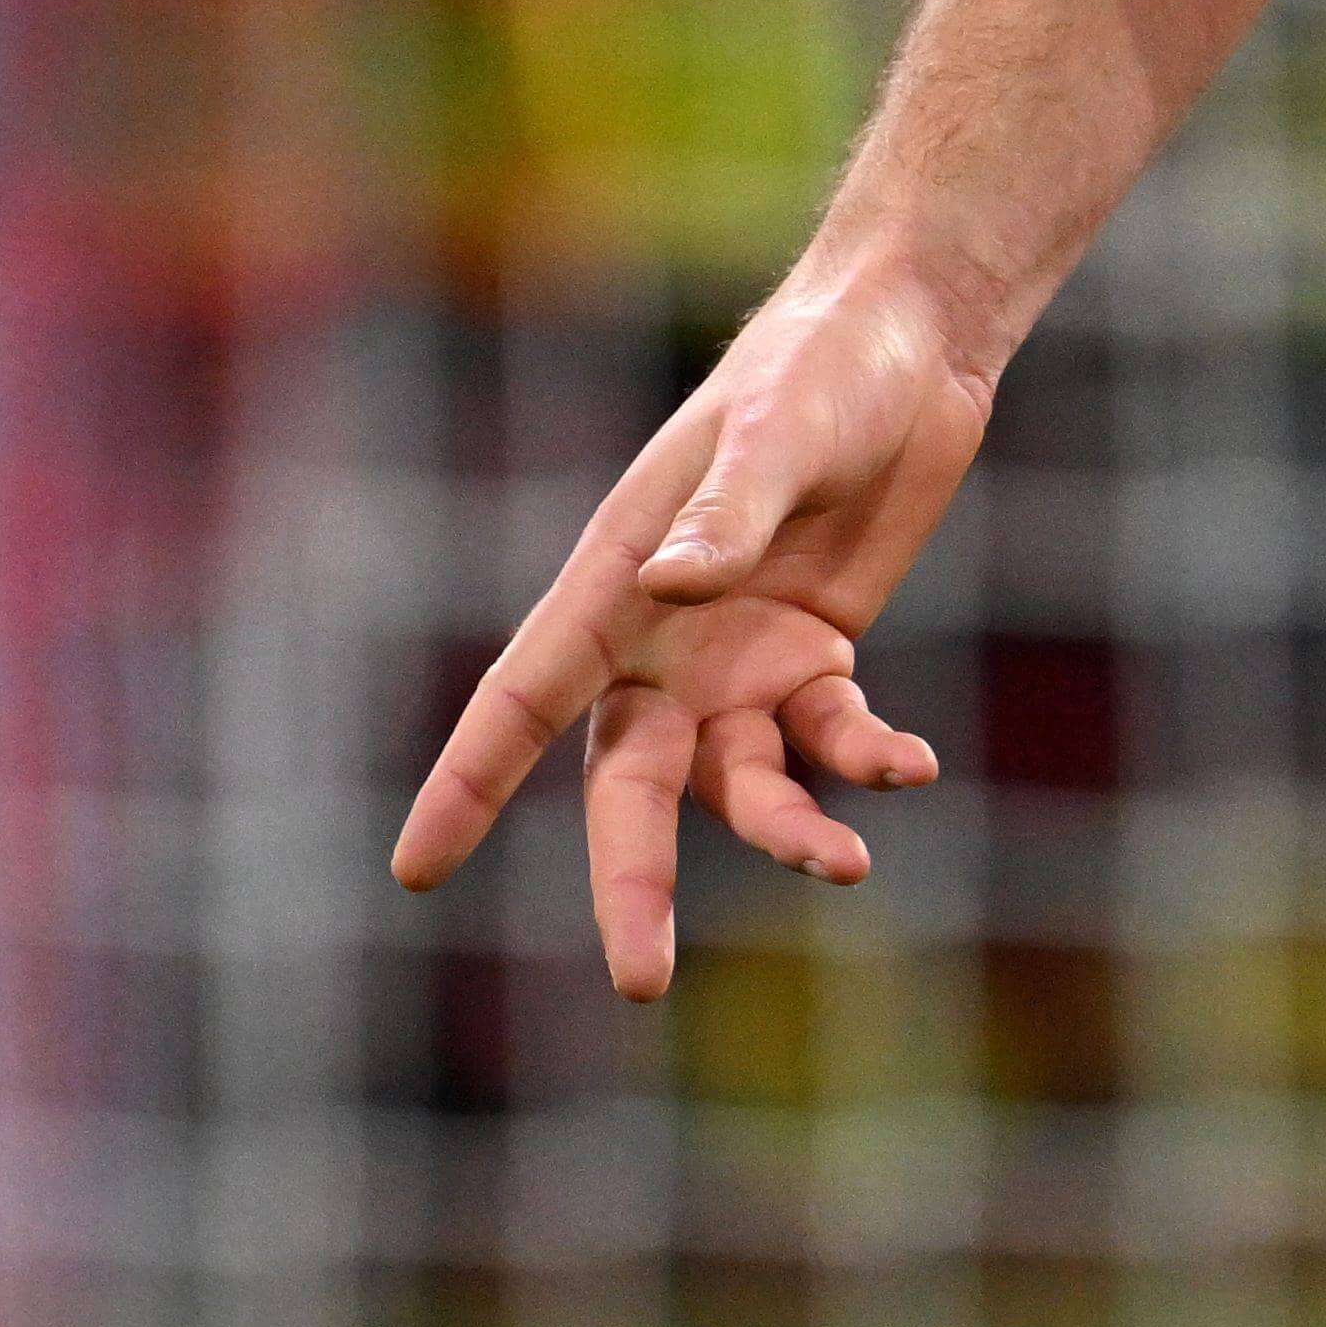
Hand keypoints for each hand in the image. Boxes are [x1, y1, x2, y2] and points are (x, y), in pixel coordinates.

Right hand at [391, 270, 996, 996]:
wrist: (904, 342)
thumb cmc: (817, 371)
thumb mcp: (775, 434)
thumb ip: (726, 517)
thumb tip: (670, 588)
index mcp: (614, 585)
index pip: (522, 698)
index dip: (469, 783)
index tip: (417, 870)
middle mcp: (662, 642)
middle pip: (629, 787)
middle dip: (632, 885)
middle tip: (641, 984)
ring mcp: (738, 658)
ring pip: (738, 783)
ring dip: (785, 828)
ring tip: (843, 860)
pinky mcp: (816, 656)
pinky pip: (827, 737)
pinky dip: (863, 762)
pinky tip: (908, 767)